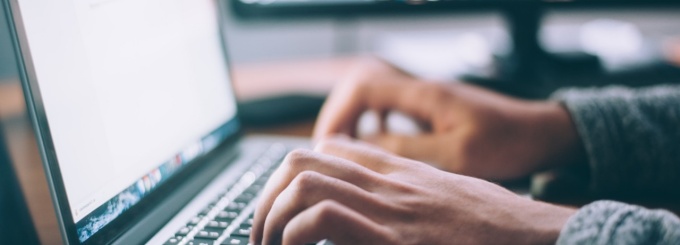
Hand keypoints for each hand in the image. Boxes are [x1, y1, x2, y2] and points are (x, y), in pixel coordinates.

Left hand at [250, 137, 575, 244]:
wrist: (541, 238)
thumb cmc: (500, 227)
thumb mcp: (451, 197)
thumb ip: (412, 194)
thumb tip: (375, 213)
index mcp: (402, 174)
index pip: (331, 149)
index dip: (295, 173)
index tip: (284, 204)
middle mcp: (390, 184)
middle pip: (304, 160)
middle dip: (269, 197)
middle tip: (263, 233)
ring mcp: (391, 210)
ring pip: (304, 182)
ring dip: (274, 218)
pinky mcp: (396, 241)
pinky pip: (326, 219)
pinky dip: (297, 235)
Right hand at [313, 58, 584, 179]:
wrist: (540, 133)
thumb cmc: (507, 143)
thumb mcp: (457, 154)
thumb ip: (408, 149)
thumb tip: (364, 147)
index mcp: (424, 94)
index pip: (363, 87)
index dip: (338, 113)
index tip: (329, 143)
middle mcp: (421, 89)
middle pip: (361, 86)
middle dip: (340, 115)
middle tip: (330, 148)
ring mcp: (426, 97)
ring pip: (373, 96)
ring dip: (354, 118)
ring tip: (345, 147)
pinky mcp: (432, 108)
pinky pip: (390, 107)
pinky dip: (374, 122)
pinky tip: (375, 143)